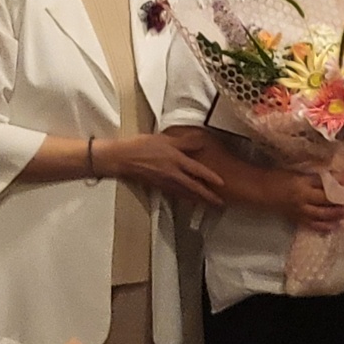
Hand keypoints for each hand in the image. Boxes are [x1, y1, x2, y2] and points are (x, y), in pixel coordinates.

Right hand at [98, 132, 224, 205]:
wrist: (121, 159)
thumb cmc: (141, 146)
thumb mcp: (165, 139)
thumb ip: (184, 141)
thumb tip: (201, 140)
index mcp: (176, 161)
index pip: (198, 171)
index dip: (211, 177)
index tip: (222, 183)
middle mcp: (172, 174)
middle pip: (194, 188)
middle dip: (208, 197)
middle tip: (219, 203)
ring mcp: (164, 182)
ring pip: (185, 193)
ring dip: (198, 199)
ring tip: (208, 204)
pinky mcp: (157, 186)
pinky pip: (175, 194)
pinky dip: (184, 198)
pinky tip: (188, 200)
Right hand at [265, 170, 343, 232]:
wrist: (261, 191)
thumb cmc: (278, 177)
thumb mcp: (297, 173)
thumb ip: (314, 177)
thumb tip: (334, 178)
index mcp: (301, 183)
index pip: (324, 182)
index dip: (340, 182)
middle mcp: (302, 198)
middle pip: (326, 200)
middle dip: (341, 200)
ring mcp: (299, 211)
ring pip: (321, 215)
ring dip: (336, 214)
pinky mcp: (296, 219)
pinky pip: (312, 225)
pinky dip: (324, 226)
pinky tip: (335, 226)